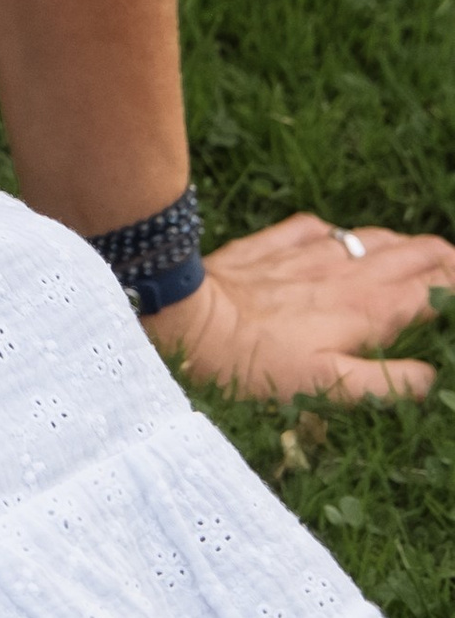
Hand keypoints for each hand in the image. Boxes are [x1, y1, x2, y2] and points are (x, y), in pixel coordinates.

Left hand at [145, 211, 454, 402]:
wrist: (188, 321)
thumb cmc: (256, 364)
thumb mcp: (329, 388)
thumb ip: (388, 383)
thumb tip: (432, 377)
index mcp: (369, 309)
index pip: (433, 289)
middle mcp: (348, 273)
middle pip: (413, 255)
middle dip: (444, 259)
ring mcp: (310, 254)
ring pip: (372, 238)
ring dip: (402, 245)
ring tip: (419, 252)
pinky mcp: (274, 244)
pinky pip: (319, 229)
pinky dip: (342, 235)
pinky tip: (339, 240)